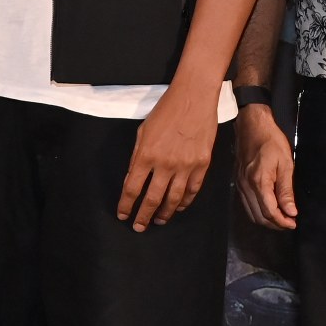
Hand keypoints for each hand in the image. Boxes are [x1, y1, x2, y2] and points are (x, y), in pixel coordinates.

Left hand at [119, 84, 219, 230]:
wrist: (193, 98)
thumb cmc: (165, 111)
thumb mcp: (142, 132)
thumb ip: (137, 157)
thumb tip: (133, 179)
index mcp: (146, 155)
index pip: (132, 188)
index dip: (126, 205)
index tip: (123, 214)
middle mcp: (165, 164)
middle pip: (152, 199)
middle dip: (143, 216)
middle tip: (139, 226)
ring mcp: (185, 166)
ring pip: (173, 199)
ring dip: (165, 213)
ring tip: (158, 220)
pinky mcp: (202, 165)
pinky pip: (192, 190)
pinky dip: (184, 202)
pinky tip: (178, 207)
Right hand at [234, 104, 297, 229]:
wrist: (251, 126)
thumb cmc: (270, 141)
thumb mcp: (285, 164)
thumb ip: (286, 190)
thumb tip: (291, 211)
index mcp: (259, 182)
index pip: (269, 211)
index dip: (282, 222)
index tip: (293, 223)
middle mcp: (246, 186)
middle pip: (259, 216)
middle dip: (275, 224)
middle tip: (289, 223)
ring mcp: (240, 185)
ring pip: (251, 212)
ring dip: (266, 219)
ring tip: (282, 217)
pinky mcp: (239, 182)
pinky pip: (246, 204)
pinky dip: (258, 211)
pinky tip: (269, 208)